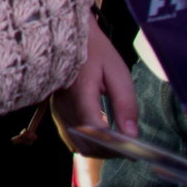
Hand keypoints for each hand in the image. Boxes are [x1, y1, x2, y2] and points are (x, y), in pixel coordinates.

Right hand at [50, 17, 140, 156]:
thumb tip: (131, 134)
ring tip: (116, 142)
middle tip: (128, 147)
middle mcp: (64, 106)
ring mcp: (57, 109)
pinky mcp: (56, 110)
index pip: (94, 130)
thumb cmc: (94, 50)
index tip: (131, 148)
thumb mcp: (117, 72)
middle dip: (108, 151)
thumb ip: (125, 103)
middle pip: (85, 143)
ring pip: (77, 143)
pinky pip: (70, 136)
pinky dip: (87, 142)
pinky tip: (101, 135)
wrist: (65, 34)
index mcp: (80, 93)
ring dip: (98, 148)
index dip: (113, 145)